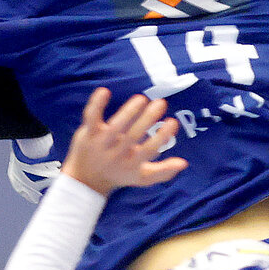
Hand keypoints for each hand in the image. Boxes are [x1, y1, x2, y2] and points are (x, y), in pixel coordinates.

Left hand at [61, 88, 187, 196]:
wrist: (84, 179)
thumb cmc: (119, 174)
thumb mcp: (142, 177)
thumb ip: (163, 171)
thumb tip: (184, 163)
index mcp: (132, 163)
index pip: (149, 150)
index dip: (161, 137)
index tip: (172, 122)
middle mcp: (116, 154)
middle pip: (133, 136)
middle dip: (147, 119)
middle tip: (161, 103)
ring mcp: (101, 143)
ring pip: (115, 127)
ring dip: (128, 112)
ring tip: (142, 98)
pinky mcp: (88, 133)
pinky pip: (91, 117)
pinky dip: (96, 104)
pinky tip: (104, 91)